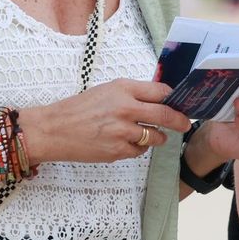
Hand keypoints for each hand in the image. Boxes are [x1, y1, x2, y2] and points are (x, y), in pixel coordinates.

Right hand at [19, 79, 191, 164]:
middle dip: (180, 121)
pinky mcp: (118, 151)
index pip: (161, 92)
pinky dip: (138, 148)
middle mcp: (126, 108)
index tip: (179, 104)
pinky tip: (126, 142)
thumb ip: (131, 94)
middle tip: (185, 124)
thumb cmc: (78, 109)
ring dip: (157, 137)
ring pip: (155, 136)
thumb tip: (158, 99)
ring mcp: (123, 131)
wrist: (54, 129)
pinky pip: (140, 151)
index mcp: (123, 88)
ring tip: (149, 135)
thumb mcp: (106, 91)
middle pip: (165, 115)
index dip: (173, 99)